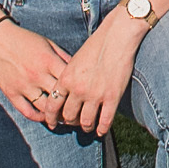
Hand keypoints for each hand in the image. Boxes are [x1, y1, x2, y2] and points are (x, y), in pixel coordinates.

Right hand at [0, 18, 73, 124]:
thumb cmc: (25, 39)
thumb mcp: (48, 43)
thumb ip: (63, 57)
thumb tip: (79, 70)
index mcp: (48, 61)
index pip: (71, 82)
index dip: (80, 91)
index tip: (85, 97)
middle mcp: (37, 75)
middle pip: (60, 98)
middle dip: (71, 107)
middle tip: (78, 112)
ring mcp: (24, 86)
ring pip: (45, 108)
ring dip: (56, 116)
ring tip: (64, 118)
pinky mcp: (11, 93)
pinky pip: (27, 111)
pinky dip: (38, 117)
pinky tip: (46, 117)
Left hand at [54, 11, 143, 133]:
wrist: (117, 37)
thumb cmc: (96, 44)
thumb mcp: (75, 60)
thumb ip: (68, 77)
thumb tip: (66, 92)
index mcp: (66, 79)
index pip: (52, 106)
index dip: (51, 118)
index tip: (53, 123)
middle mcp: (77, 90)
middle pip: (68, 116)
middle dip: (70, 122)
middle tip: (73, 123)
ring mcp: (95, 95)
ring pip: (85, 122)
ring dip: (86, 127)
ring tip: (88, 127)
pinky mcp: (112, 97)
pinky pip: (105, 120)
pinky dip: (102, 129)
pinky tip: (101, 130)